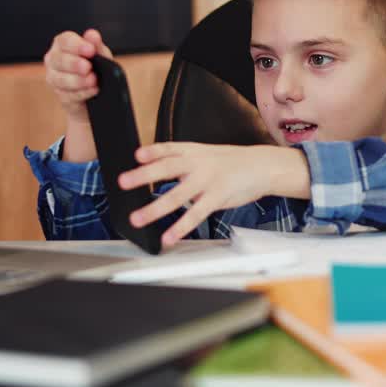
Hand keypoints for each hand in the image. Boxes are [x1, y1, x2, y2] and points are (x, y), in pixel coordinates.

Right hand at [43, 29, 112, 123]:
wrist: (99, 91)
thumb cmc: (96, 67)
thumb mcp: (100, 54)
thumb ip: (96, 45)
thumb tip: (92, 35)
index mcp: (62, 44)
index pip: (65, 41)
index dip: (77, 45)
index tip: (90, 50)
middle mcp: (54, 59)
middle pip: (59, 60)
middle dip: (74, 64)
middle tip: (88, 67)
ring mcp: (54, 78)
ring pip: (60, 79)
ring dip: (78, 80)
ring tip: (93, 80)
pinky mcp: (61, 96)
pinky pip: (68, 95)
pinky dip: (82, 93)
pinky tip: (93, 90)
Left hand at [118, 143, 310, 246]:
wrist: (262, 166)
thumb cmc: (231, 162)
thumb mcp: (206, 153)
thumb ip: (183, 161)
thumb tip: (156, 171)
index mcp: (193, 151)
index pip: (169, 148)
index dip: (152, 151)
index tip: (136, 155)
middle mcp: (198, 163)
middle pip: (167, 168)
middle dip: (143, 175)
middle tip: (123, 182)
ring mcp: (207, 180)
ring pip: (177, 195)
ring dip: (154, 209)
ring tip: (137, 219)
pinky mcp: (217, 197)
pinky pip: (195, 214)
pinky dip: (180, 227)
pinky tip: (169, 237)